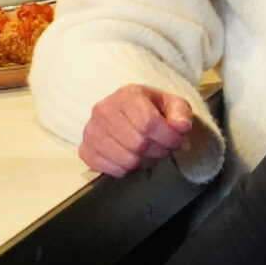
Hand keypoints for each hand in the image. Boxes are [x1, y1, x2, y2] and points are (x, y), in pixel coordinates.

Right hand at [77, 85, 194, 177]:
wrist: (126, 112)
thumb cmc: (153, 108)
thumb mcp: (173, 104)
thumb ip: (181, 114)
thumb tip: (181, 128)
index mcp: (127, 95)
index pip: (148, 123)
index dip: (169, 138)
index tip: (179, 142)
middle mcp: (104, 110)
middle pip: (138, 143)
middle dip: (159, 151)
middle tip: (165, 149)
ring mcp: (90, 130)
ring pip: (125, 159)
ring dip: (144, 162)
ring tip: (150, 153)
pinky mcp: (84, 149)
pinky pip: (108, 169)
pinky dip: (125, 169)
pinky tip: (131, 159)